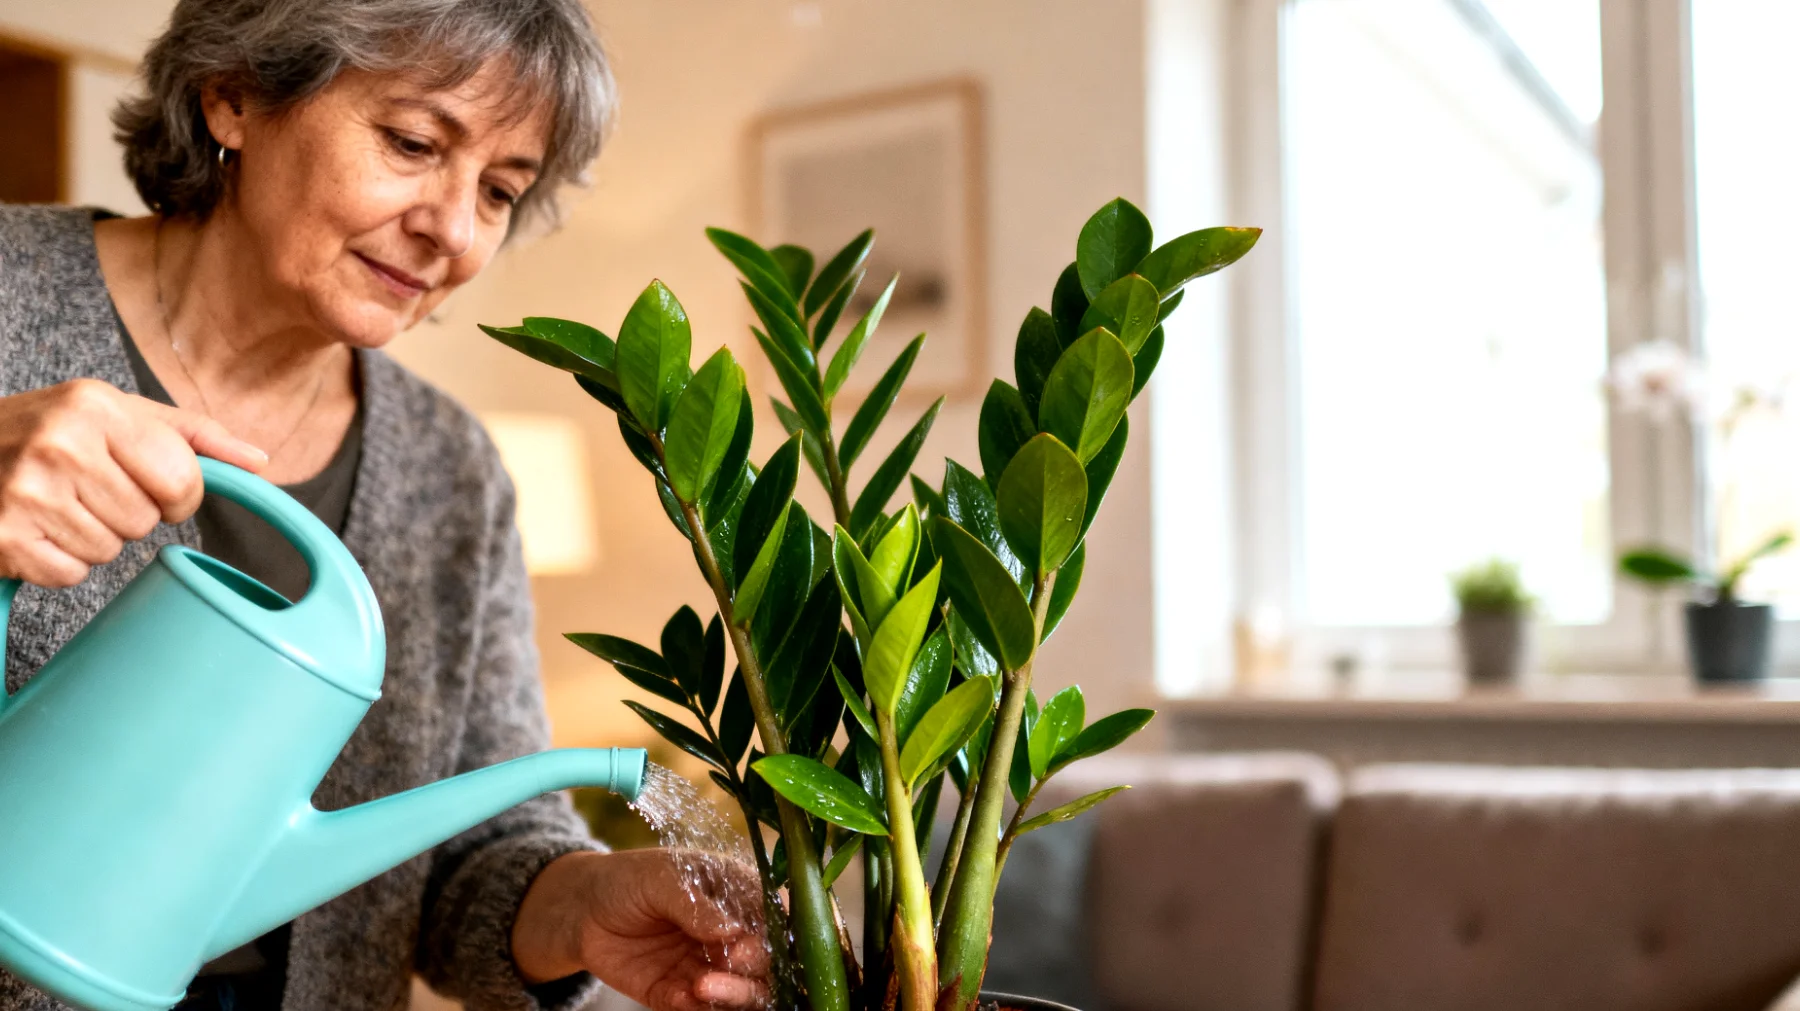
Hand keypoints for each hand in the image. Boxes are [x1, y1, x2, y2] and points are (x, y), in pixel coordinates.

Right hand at [0, 379, 266, 585]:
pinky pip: (71, 574)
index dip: (180, 495)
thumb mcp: (117, 412)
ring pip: (111, 551)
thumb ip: (194, 435)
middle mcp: (59, 445)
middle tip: (87, 489)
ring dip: (93, 536)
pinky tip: (37, 528)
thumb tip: (261, 461)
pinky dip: (59, 561)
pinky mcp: (4, 537)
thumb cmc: (47, 430)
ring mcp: (26, 492)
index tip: (157, 488)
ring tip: (58, 504)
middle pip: (146, 520)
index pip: (183, 479)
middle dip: (128, 513)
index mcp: (96, 407)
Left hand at [512, 849, 769, 1010]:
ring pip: (743, 993)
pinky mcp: (680, 995)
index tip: (763, 939)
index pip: (774, 915)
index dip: (776, 931)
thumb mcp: (661, 878)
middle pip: (767, 961)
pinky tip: (681, 995)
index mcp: (736, 895)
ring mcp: (709, 967)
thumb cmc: (628, 880)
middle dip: (756, 965)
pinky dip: (697, 1008)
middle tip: (735, 960)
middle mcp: (731, 935)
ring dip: (733, 994)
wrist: (581, 911)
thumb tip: (732, 930)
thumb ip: (696, 904)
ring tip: (703, 986)